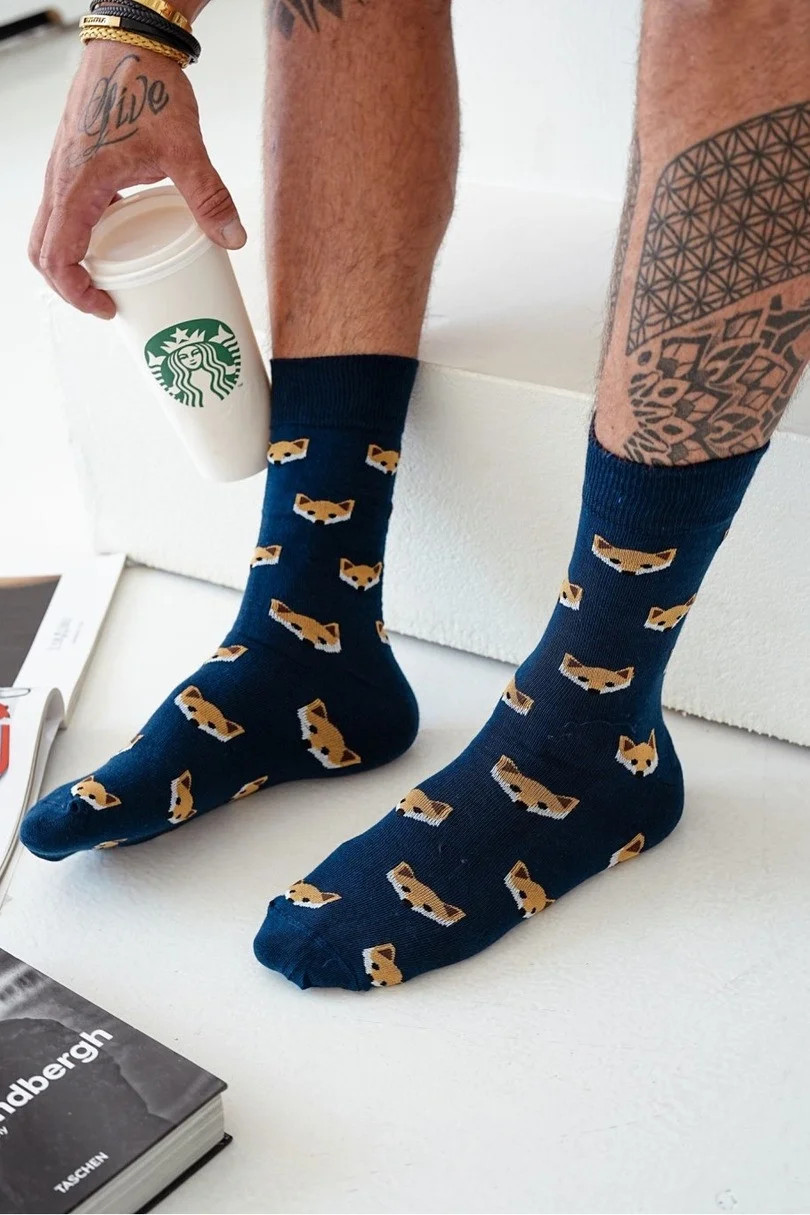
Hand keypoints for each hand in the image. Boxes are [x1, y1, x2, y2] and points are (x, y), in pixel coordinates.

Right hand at [29, 42, 245, 318]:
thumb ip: (209, 196)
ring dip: (73, 261)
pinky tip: (119, 239)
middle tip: (108, 302)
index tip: (107, 308)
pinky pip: (65, 211)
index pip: (57, 257)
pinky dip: (80, 235)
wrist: (131, 41)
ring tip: (112, 278)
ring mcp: (63, 171)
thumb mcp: (184, 148)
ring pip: (50, 231)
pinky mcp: (74, 163)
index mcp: (77, 185)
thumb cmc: (147, 86)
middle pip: (44, 251)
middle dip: (69, 286)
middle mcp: (60, 181)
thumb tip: (234, 239)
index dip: (77, 293)